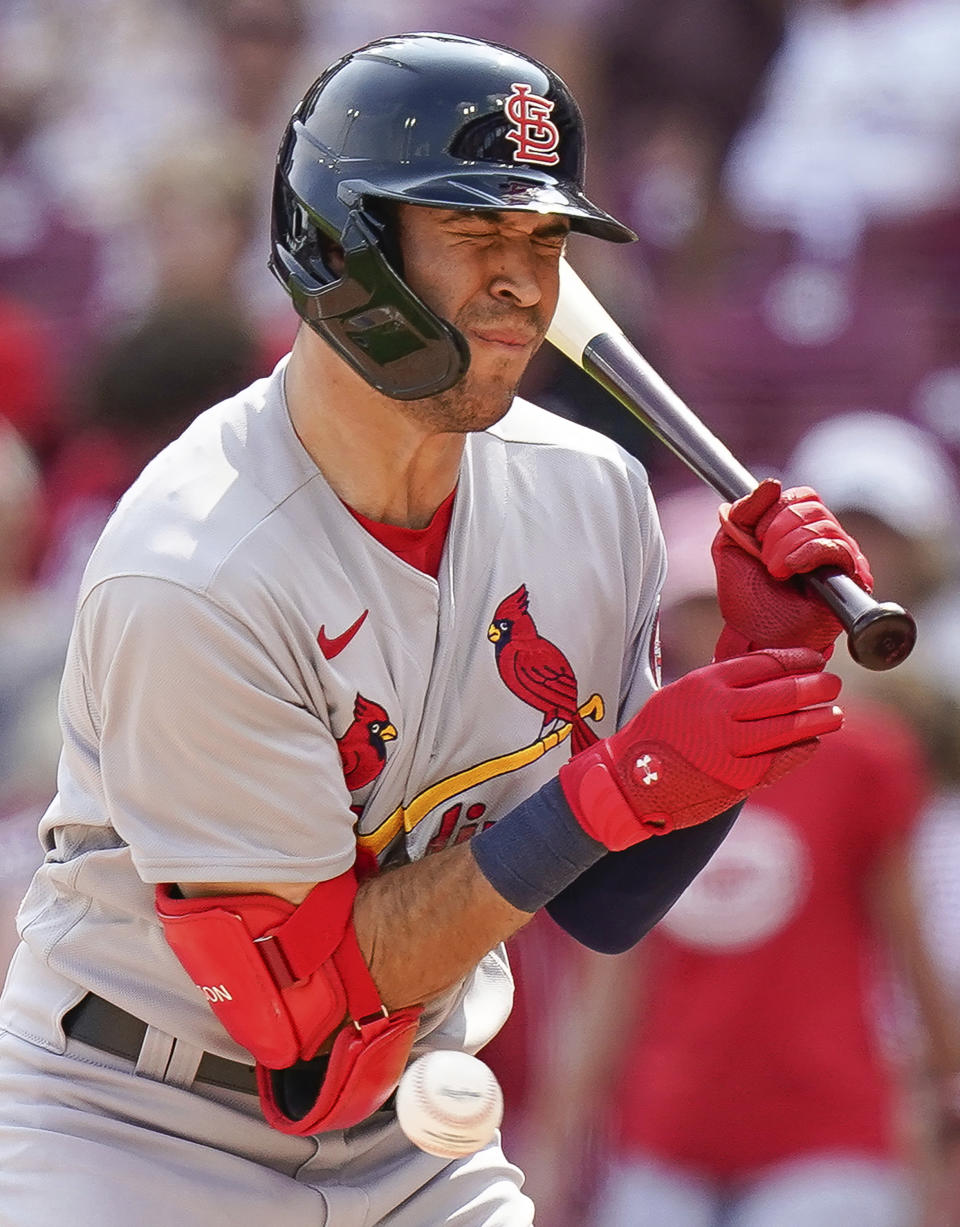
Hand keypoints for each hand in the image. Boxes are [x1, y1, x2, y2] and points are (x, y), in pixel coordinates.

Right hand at [558, 648, 841, 850]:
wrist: (630, 781)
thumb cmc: (657, 734)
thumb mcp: (683, 693)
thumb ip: (721, 684)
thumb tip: (770, 673)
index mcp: (707, 683)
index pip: (766, 663)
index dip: (797, 659)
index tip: (815, 659)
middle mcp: (721, 710)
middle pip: (785, 692)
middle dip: (816, 686)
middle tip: (833, 684)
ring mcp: (731, 746)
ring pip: (790, 727)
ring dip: (818, 718)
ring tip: (835, 713)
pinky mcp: (738, 778)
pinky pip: (782, 759)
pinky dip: (803, 749)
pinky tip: (813, 742)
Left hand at [712, 478, 872, 658]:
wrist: (756, 636)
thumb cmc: (746, 598)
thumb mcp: (730, 546)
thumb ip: (743, 511)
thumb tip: (772, 484)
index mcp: (798, 528)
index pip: (802, 495)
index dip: (774, 509)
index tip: (755, 539)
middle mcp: (824, 538)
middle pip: (812, 505)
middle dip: (778, 529)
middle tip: (763, 559)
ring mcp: (841, 557)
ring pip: (823, 524)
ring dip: (788, 545)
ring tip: (775, 571)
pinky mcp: (854, 577)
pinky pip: (837, 548)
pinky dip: (807, 554)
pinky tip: (790, 570)